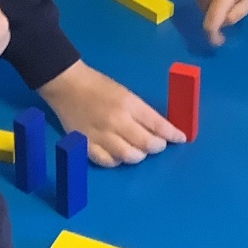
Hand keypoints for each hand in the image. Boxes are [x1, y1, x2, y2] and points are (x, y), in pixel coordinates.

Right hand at [39, 59, 182, 166]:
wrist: (67, 85)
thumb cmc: (99, 87)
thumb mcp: (126, 94)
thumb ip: (142, 113)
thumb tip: (160, 129)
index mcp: (128, 104)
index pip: (157, 124)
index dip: (172, 134)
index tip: (180, 138)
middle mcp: (116, 122)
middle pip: (146, 144)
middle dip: (157, 146)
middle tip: (157, 144)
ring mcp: (100, 136)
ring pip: (128, 156)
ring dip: (139, 155)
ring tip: (138, 150)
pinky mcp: (86, 145)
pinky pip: (107, 162)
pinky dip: (117, 161)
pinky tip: (119, 155)